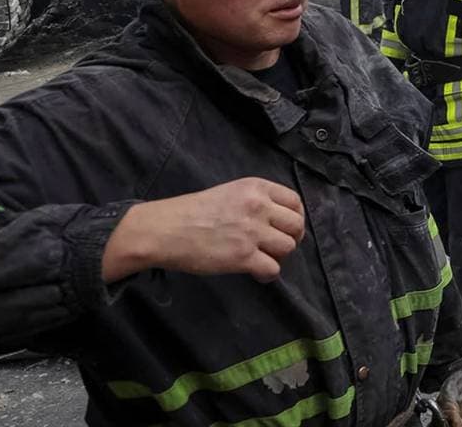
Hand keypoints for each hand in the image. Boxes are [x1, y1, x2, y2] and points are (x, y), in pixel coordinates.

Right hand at [104, 178, 304, 282]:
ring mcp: (252, 232)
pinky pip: (273, 269)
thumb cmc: (192, 212)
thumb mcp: (230, 193)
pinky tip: (257, 273)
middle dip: (291, 238)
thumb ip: (256, 201)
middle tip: (276, 246)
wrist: (165, 230)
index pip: (296, 201)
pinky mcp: (242, 256)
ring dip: (278, 256)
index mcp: (256, 188)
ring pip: (288, 247)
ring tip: (263, 259)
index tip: (286, 228)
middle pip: (296, 225)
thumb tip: (277, 220)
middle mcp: (259, 207)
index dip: (295, 217)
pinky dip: (267, 275)